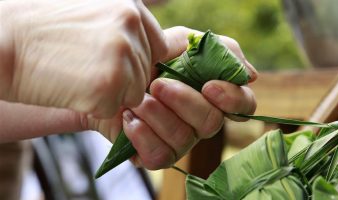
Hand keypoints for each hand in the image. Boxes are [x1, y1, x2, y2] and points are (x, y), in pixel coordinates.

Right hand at [0, 0, 166, 117]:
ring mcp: (121, 54)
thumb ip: (133, 29)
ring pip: (134, 92)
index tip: (116, 62)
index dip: (140, 61)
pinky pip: (114, 107)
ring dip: (110, 92)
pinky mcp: (108, 84)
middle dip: (123, 78)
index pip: (160, 47)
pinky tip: (71, 86)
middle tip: (85, 64)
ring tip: (77, 73)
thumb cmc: (44, 29)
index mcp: (131, 8)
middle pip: (147, 73)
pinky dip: (95, 105)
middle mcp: (131, 27)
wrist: (2, 41)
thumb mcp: (95, 13)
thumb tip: (179, 43)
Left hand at [120, 26, 257, 168]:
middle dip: (183, 101)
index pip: (242, 105)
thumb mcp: (180, 41)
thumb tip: (250, 75)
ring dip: (157, 115)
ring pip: (183, 139)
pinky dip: (142, 134)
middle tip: (157, 84)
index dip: (232, 99)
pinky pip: (160, 156)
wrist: (108, 73)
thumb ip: (216, 50)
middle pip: (211, 122)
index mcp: (211, 95)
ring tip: (137, 98)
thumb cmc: (147, 57)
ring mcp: (180, 141)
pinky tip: (129, 117)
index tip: (209, 86)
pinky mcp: (156, 155)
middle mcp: (200, 121)